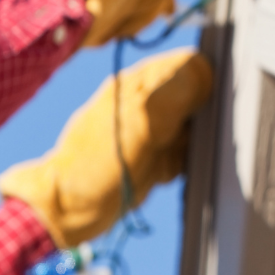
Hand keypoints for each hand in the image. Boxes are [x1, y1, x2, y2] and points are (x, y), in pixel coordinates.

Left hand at [0, 48, 211, 246]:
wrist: (68, 209)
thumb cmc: (97, 164)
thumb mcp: (141, 122)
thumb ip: (175, 92)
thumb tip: (206, 70)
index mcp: (139, 81)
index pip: (190, 66)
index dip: (203, 88)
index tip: (198, 115)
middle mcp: (146, 99)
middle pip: (197, 98)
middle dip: (195, 125)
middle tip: (174, 143)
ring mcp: (149, 126)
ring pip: (193, 128)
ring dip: (187, 149)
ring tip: (162, 162)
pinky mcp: (152, 152)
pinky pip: (183, 152)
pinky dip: (179, 165)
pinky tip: (160, 174)